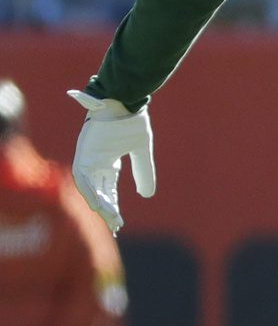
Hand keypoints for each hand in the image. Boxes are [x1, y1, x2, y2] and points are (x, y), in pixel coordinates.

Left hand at [68, 90, 155, 234]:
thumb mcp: (140, 151)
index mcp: (107, 160)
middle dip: (107, 209)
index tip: (119, 222)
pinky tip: (98, 205)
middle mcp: (95, 161)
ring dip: (99, 203)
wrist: (124, 100)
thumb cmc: (132, 120)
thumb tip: (146, 195)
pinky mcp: (83, 152)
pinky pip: (83, 177)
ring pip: (88, 188)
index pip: (107, 189)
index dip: (112, 205)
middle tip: (116, 225)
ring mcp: (87, 156)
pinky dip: (89, 192)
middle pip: (97, 191)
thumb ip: (144, 171)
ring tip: (109, 218)